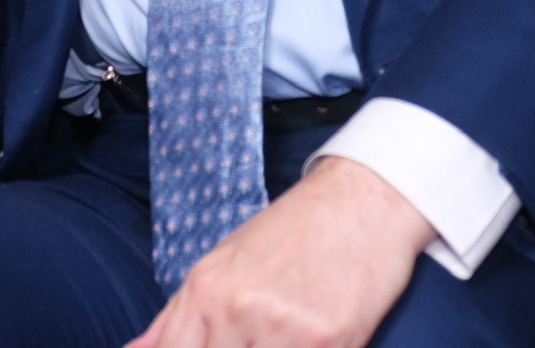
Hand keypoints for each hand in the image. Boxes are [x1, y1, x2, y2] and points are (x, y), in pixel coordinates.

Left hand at [127, 157, 433, 347]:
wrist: (359, 201)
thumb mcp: (219, 264)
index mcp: (205, 292)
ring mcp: (287, 331)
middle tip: (241, 342)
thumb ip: (174, 320)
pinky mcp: (333, 343)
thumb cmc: (290, 232)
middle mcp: (239, 312)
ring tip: (275, 338)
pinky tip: (298, 343)